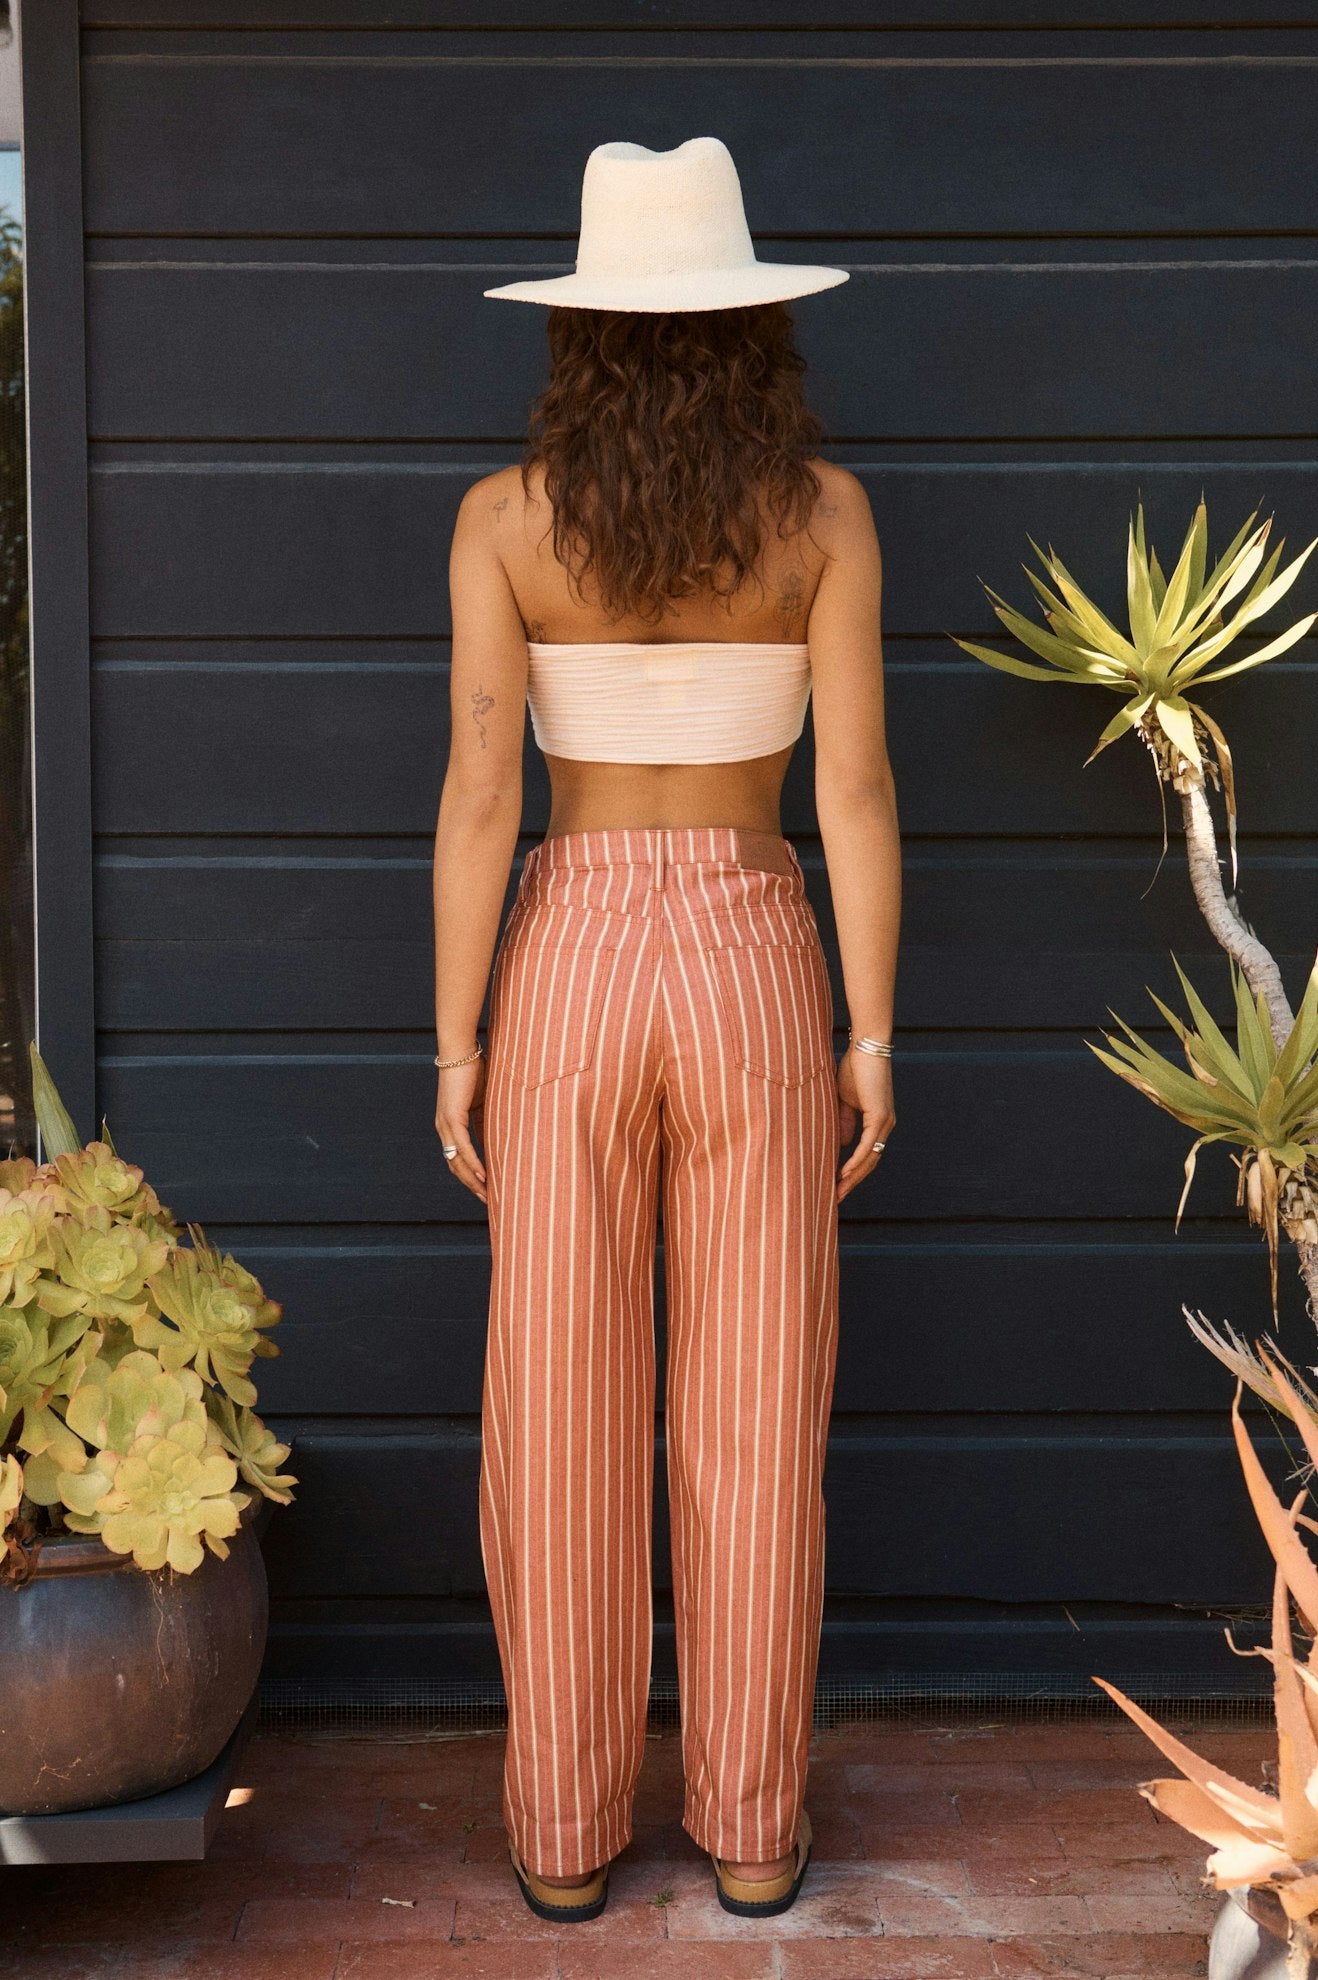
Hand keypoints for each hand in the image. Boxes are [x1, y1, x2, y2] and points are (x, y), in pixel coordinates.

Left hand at [436, 1055, 487, 1205]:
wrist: (461, 1052)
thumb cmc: (474, 1071)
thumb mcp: (483, 1102)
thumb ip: (485, 1121)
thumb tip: (496, 1138)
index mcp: (450, 1125)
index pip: (457, 1158)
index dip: (469, 1176)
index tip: (485, 1189)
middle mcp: (444, 1128)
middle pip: (455, 1166)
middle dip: (470, 1185)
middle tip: (487, 1200)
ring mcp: (446, 1124)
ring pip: (457, 1161)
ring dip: (472, 1180)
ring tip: (486, 1195)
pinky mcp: (452, 1118)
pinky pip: (463, 1147)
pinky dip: (473, 1163)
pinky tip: (482, 1176)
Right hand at [835, 1046, 894, 1204]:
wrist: (867, 1047)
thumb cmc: (855, 1068)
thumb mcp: (844, 1100)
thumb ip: (844, 1122)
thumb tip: (840, 1145)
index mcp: (878, 1122)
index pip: (867, 1154)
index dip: (854, 1172)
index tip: (838, 1185)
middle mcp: (885, 1126)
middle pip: (870, 1162)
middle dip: (853, 1182)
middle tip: (837, 1198)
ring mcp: (885, 1122)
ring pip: (870, 1158)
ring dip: (854, 1177)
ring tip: (838, 1191)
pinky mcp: (880, 1116)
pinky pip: (867, 1145)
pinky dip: (856, 1160)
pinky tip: (845, 1173)